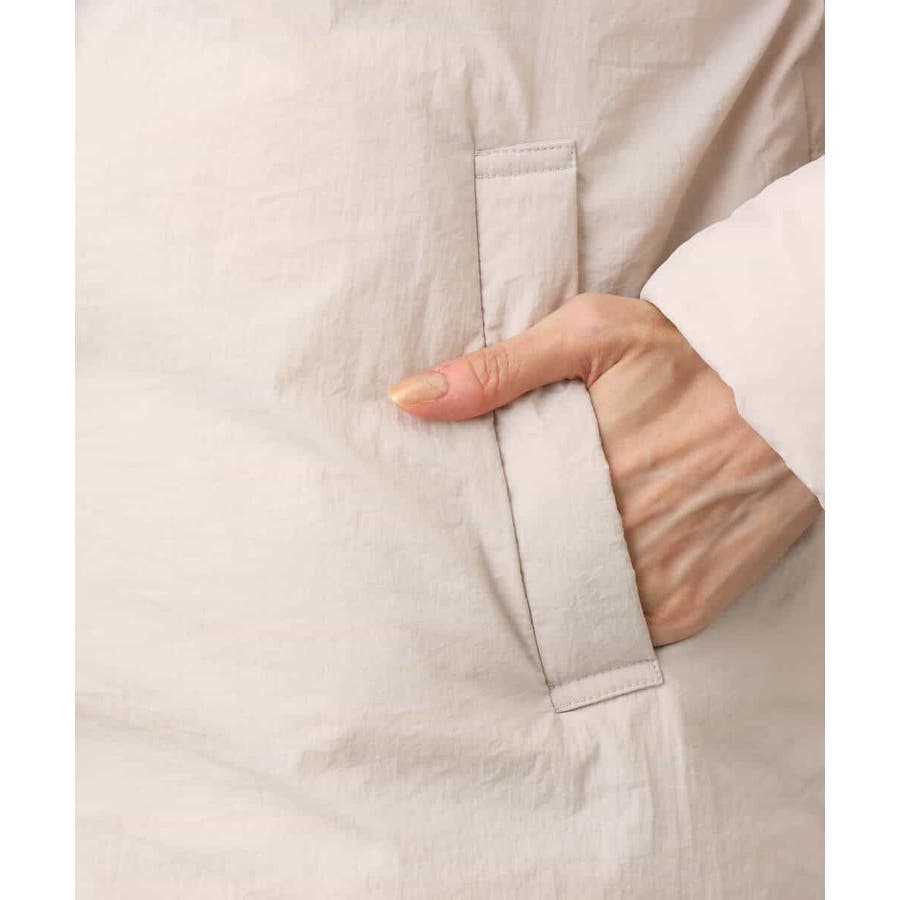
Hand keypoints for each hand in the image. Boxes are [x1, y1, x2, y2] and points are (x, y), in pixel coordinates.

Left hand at [388, 293, 820, 645]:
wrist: (792, 385)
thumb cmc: (686, 355)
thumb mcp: (590, 335)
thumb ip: (497, 370)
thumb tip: (405, 398)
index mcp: (578, 475)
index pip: (494, 530)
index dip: (472, 535)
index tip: (453, 533)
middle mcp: (618, 539)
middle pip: (529, 577)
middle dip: (506, 570)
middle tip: (485, 559)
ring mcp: (657, 581)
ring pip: (572, 613)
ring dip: (551, 598)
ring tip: (534, 575)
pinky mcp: (692, 607)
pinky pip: (626, 632)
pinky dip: (601, 619)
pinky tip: (586, 591)